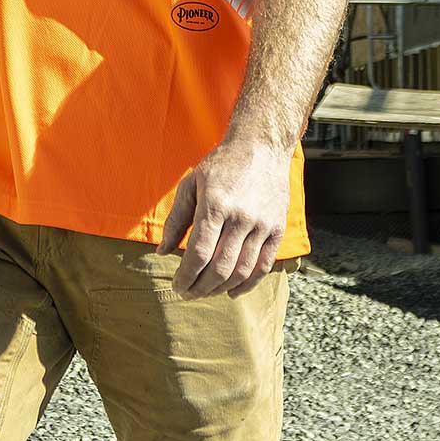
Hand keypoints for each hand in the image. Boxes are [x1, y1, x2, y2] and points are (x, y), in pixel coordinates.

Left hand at [158, 137, 292, 299]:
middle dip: (200, 287)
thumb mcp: (190, 185)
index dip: (186, 276)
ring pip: (241, 271)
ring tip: (206, 292)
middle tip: (188, 293)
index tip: (177, 285)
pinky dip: (247, 284)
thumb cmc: (221, 166)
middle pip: (219, 267)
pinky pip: (263, 266)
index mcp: (215, 205)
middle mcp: (241, 217)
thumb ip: (176, 220)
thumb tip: (162, 252)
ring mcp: (262, 225)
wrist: (261, 147)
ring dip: (220, 288)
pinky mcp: (277, 229)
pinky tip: (232, 291)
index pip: (198, 253)